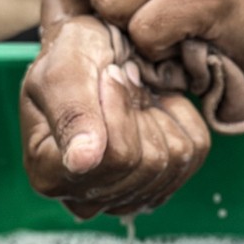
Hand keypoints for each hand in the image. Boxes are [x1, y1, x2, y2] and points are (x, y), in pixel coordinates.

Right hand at [20, 3, 210, 218]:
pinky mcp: (160, 185)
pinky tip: (151, 108)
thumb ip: (72, 113)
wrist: (99, 45)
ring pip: (175, 161)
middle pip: (148, 165)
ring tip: (133, 96)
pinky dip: (180, 118)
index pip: (114, 159)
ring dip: (159, 114)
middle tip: (121, 82)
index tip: (109, 74)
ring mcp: (125, 197)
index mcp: (49, 174)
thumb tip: (82, 161)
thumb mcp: (64, 68)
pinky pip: (195, 152)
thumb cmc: (73, 53)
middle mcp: (85, 199)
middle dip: (140, 111)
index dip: (119, 111)